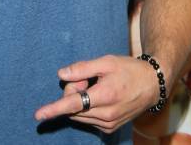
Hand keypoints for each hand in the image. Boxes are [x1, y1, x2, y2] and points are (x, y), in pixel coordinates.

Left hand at [34, 55, 160, 134]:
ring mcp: (108, 124)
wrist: (152, 85)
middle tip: (88, 78)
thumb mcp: (106, 62)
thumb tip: (61, 75)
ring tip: (97, 86)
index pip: (73, 104)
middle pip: (73, 107)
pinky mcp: (110, 128)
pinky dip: (87, 106)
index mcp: (104, 96)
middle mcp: (106, 115)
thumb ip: (82, 68)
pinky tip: (100, 95)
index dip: (54, 109)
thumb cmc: (128, 70)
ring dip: (80, 100)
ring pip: (79, 114)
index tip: (38, 115)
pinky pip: (87, 119)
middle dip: (74, 91)